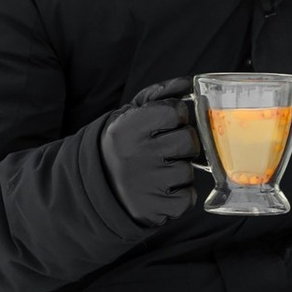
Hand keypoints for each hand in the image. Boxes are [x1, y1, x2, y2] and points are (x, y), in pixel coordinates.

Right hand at [99, 78, 207, 224]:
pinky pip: (187, 197)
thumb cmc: (125, 144)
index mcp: (128, 128)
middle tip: (165, 148)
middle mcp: (135, 155)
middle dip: (182, 143)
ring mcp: (145, 185)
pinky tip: (163, 188)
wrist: (100, 185)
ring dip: (180, 170)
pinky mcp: (154, 209)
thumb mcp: (132, 113)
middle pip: (188, 141)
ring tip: (160, 170)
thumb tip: (191, 82)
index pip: (176, 112)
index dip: (176, 116)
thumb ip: (161, 94)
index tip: (166, 123)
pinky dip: (181, 194)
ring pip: (189, 171)